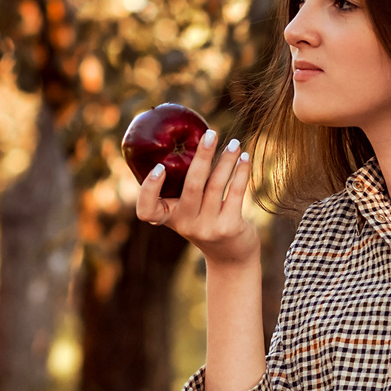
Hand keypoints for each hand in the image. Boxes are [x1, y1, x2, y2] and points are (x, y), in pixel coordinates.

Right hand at [134, 127, 257, 268]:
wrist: (230, 256)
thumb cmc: (206, 221)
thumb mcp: (188, 210)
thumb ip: (183, 186)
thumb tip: (193, 139)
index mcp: (169, 218)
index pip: (146, 211)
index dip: (149, 189)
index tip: (159, 167)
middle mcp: (186, 224)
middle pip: (191, 186)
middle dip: (202, 156)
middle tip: (211, 134)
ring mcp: (208, 228)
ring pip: (216, 186)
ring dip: (226, 160)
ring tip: (234, 143)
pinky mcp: (229, 228)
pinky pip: (234, 193)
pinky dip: (240, 172)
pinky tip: (244, 157)